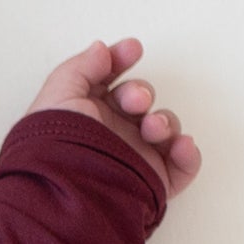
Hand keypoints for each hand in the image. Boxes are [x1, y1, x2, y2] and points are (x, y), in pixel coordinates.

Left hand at [27, 38, 201, 195]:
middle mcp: (109, 134)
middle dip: (140, 92)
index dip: (120, 61)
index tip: (132, 50)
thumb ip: (80, 67)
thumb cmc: (55, 146)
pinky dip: (188, 154)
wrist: (67, 193)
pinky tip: (180, 145)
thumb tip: (102, 49)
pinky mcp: (152, 182)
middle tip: (135, 101)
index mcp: (85, 114)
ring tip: (152, 128)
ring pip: (163, 127)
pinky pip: (182, 165)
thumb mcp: (58, 96)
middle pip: (139, 100)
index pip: (108, 82)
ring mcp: (133, 157)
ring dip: (164, 120)